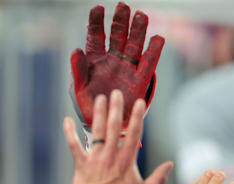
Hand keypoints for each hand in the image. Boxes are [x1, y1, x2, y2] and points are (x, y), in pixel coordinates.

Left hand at [64, 90, 172, 183]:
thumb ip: (158, 177)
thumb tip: (171, 165)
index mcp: (127, 161)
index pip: (134, 133)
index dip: (137, 116)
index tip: (139, 102)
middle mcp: (111, 156)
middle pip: (114, 127)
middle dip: (115, 108)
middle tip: (116, 93)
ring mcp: (95, 159)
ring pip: (96, 132)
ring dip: (97, 114)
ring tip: (99, 99)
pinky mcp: (81, 164)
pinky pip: (74, 145)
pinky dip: (69, 133)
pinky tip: (66, 121)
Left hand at [71, 2, 163, 128]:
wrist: (103, 123)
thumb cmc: (88, 104)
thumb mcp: (79, 88)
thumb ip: (78, 70)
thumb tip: (75, 50)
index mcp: (95, 59)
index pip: (96, 37)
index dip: (96, 23)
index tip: (97, 9)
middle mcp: (113, 59)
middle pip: (117, 36)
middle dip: (120, 21)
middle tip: (122, 6)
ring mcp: (127, 67)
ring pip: (134, 44)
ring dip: (137, 30)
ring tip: (140, 15)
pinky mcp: (139, 80)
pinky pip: (148, 63)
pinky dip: (153, 50)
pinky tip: (157, 38)